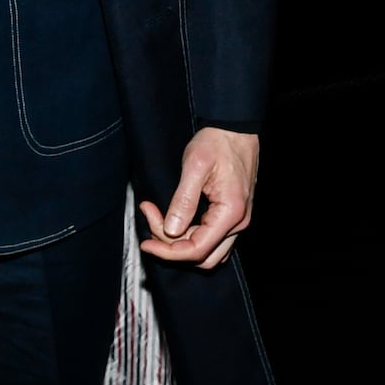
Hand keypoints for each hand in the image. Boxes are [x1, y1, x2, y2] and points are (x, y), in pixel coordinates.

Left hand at [139, 127, 257, 270]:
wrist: (235, 129)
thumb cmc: (218, 141)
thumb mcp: (195, 166)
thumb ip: (184, 200)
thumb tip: (172, 230)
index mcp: (231, 213)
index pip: (197, 249)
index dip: (168, 252)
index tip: (146, 244)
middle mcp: (238, 222)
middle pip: (202, 256)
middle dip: (171, 246)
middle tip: (150, 218)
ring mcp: (237, 220)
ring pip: (207, 251)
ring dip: (179, 242)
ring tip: (158, 216)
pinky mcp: (231, 215)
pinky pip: (211, 238)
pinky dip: (189, 235)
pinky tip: (173, 218)